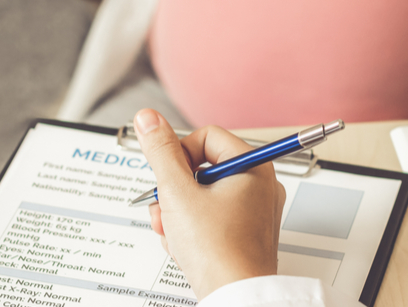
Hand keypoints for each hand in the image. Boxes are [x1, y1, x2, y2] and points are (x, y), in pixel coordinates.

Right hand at [134, 108, 286, 298]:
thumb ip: (160, 152)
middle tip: (166, 209)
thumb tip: (148, 119)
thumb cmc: (219, 250)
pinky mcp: (244, 234)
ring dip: (177, 213)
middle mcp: (258, 185)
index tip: (168, 178)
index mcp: (252, 166)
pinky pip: (211, 218)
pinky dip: (191, 230)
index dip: (179, 155)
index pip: (206, 137)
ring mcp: (253, 211)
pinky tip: (183, 246)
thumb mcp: (178, 194)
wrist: (235, 297)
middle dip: (173, 191)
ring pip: (202, 196)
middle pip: (201, 168)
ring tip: (174, 233)